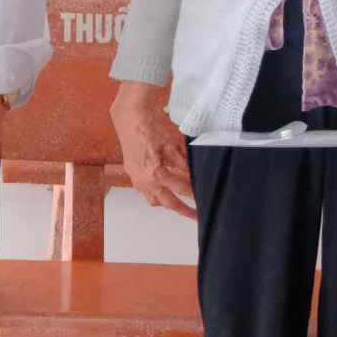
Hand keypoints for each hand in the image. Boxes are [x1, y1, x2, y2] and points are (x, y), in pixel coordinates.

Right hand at [109, 81, 195, 218]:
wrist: (130, 119)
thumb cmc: (152, 129)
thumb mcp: (174, 145)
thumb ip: (185, 164)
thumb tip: (197, 176)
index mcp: (157, 173)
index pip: (182, 189)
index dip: (195, 194)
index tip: (206, 199)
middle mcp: (145, 181)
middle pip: (169, 202)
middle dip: (184, 210)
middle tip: (197, 216)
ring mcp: (137, 179)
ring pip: (154, 200)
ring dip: (168, 204)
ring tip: (180, 206)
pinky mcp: (132, 174)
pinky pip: (145, 191)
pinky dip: (156, 194)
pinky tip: (163, 190)